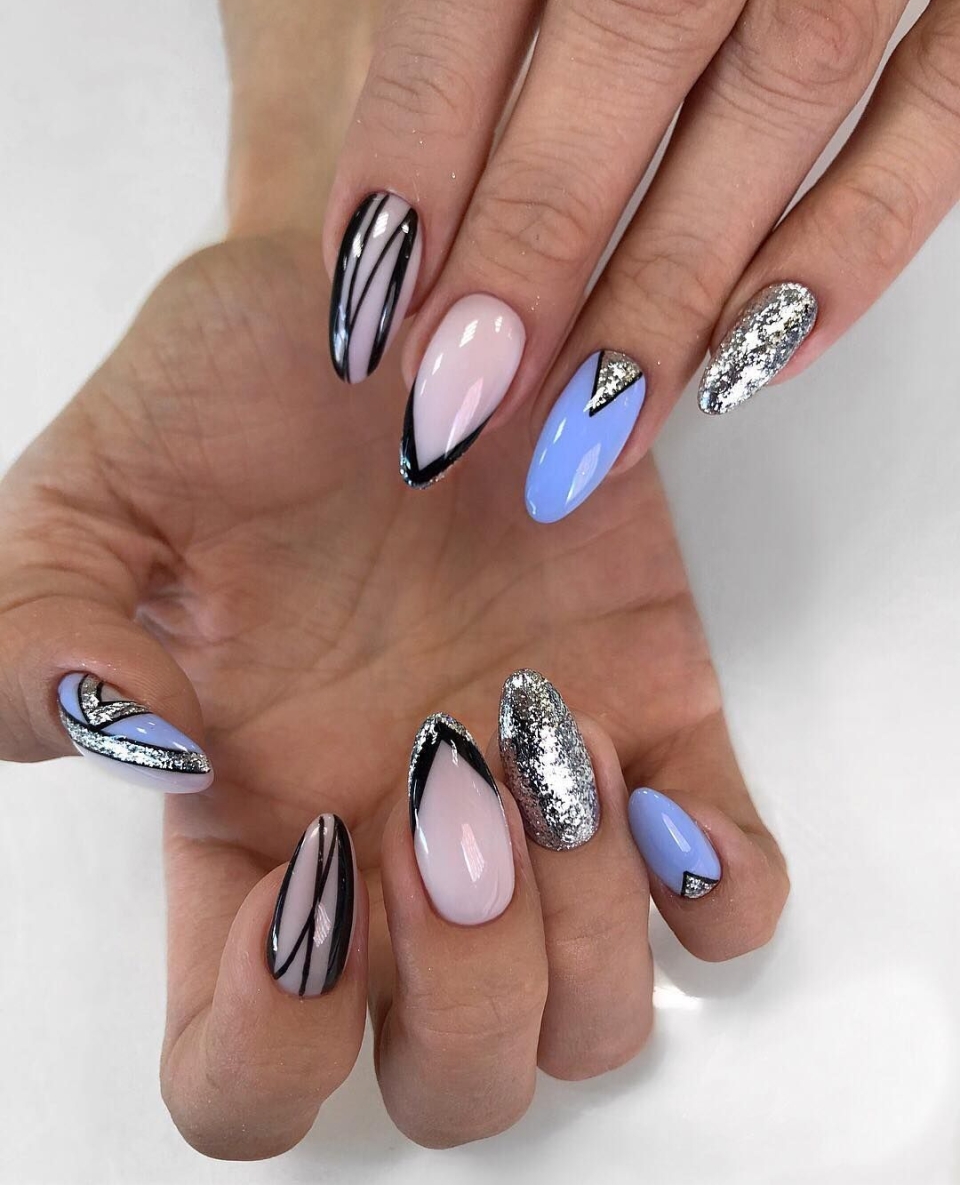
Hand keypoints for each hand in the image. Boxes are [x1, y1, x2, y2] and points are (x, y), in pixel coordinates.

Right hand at [0, 233, 786, 1156]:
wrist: (399, 293)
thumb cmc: (238, 388)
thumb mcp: (90, 496)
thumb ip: (37, 635)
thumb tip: (127, 746)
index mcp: (258, 827)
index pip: (251, 1075)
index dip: (272, 1042)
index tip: (303, 868)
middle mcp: (402, 849)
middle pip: (454, 1077)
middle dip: (468, 983)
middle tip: (448, 792)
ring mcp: (541, 802)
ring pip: (592, 1017)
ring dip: (586, 932)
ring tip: (549, 745)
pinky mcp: (661, 727)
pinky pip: (728, 908)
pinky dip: (717, 895)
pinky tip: (659, 791)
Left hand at [322, 0, 958, 511]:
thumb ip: (479, 4)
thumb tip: (399, 196)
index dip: (419, 138)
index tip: (369, 298)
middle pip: (632, 34)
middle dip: (537, 236)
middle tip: (460, 393)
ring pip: (782, 90)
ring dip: (674, 285)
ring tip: (589, 429)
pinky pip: (945, 115)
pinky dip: (855, 243)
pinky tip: (752, 363)